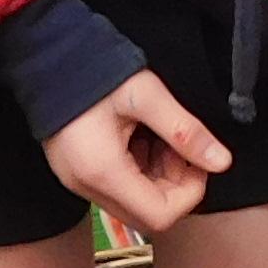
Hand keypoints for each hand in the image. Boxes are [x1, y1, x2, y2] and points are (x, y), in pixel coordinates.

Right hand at [41, 68, 230, 234]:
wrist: (44, 52)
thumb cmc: (93, 69)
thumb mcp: (146, 95)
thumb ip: (184, 131)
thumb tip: (222, 162)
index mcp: (103, 172)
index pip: (161, 216)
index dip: (190, 192)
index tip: (197, 158)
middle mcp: (87, 186)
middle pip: (147, 214)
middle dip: (175, 185)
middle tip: (179, 145)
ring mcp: (77, 181)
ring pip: (133, 203)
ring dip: (158, 177)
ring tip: (159, 137)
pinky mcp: (75, 172)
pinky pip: (116, 188)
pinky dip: (138, 171)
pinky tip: (140, 137)